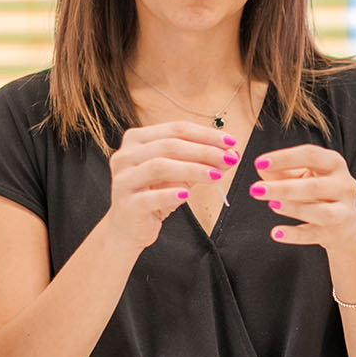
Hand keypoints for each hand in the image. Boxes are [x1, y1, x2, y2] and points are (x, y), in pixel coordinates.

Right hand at [104, 121, 236, 250]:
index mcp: (137, 140)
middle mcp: (126, 156)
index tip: (231, 142)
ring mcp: (123, 180)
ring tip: (216, 175)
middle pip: (169, 146)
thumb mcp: (180, 174)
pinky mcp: (127, 204)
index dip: (206, 134)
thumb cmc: (155, 194)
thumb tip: (232, 154)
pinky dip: (170, 194)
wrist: (129, 227)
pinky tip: (187, 195)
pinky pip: (150, 197)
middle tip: (229, 158)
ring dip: (192, 169)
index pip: (176, 130)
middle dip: (203, 151)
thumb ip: (202, 162)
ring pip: (159, 167)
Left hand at [249, 144, 355, 249]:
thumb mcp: (304, 177)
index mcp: (334, 164)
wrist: (349, 226)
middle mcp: (344, 185)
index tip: (259, 163)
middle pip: (314, 186)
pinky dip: (295, 234)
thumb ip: (282, 172)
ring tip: (272, 204)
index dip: (285, 158)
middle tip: (255, 189)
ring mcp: (343, 211)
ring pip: (320, 212)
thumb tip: (261, 169)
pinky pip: (314, 234)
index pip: (311, 155)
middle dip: (283, 188)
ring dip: (294, 208)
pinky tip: (276, 232)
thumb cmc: (321, 193)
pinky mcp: (336, 233)